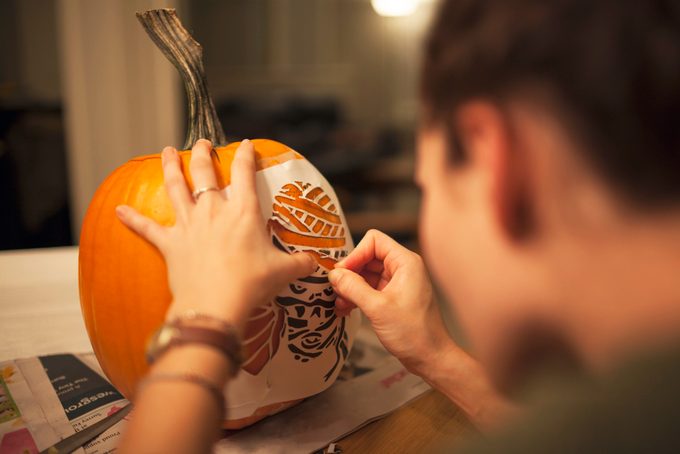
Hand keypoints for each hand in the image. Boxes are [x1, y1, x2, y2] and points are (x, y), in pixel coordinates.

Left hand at [115, 139, 316, 331]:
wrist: (215, 304)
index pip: (245, 174)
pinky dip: (132, 218)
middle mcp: (214, 211)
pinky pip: (147, 228)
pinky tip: (118, 209)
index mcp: (243, 212)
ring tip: (168, 151)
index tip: (246, 144)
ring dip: (171, 167)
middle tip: (201, 142)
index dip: (246, 156)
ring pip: (176, 188)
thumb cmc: (252, 284)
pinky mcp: (170, 244)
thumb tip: (316, 264)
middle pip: (206, 174)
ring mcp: (189, 225)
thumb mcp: (283, 272)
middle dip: (204, 154)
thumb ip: (300, 263)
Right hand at [329, 229, 453, 373]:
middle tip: (336, 290)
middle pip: (368, 256)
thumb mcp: (378, 308)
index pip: (374, 241)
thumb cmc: (413, 333)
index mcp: (405, 262)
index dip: (355, 254)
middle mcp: (403, 268)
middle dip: (350, 273)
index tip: (342, 274)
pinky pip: (370, 288)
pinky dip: (357, 296)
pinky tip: (345, 308)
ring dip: (350, 286)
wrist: (430, 358)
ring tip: (339, 303)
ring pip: (366, 274)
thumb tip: (333, 274)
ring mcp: (398, 283)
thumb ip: (353, 288)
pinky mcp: (393, 297)